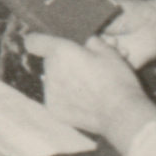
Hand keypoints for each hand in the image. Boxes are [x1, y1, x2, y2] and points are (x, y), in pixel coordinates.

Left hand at [25, 34, 155, 148]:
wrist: (121, 113)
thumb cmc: (116, 79)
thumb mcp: (109, 52)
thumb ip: (93, 42)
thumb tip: (88, 42)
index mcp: (60, 51)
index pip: (34, 41)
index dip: (40, 42)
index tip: (48, 45)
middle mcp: (50, 70)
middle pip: (49, 62)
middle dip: (64, 63)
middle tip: (85, 69)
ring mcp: (49, 91)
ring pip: (53, 80)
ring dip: (65, 81)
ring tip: (88, 87)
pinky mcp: (53, 108)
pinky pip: (56, 98)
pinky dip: (67, 99)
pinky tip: (85, 102)